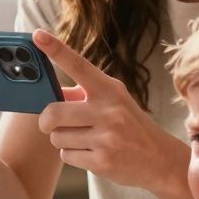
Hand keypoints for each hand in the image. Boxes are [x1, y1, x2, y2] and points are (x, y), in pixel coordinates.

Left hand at [33, 29, 187, 192]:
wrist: (160, 159)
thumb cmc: (130, 126)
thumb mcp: (114, 101)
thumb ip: (83, 94)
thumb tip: (50, 90)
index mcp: (110, 90)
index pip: (78, 65)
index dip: (55, 50)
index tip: (38, 36)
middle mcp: (108, 111)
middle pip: (53, 112)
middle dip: (46, 121)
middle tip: (51, 124)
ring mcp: (106, 137)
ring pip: (57, 137)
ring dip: (63, 140)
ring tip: (84, 139)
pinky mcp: (102, 162)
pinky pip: (66, 156)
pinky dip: (73, 155)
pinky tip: (91, 153)